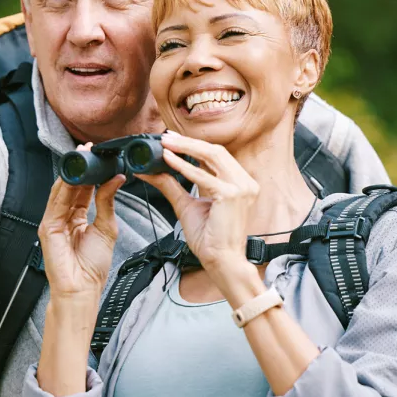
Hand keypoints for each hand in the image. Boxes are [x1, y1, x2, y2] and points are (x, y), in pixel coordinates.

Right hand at [38, 166, 124, 302]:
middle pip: (70, 186)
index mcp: (76, 217)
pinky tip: (74, 177)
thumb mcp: (106, 228)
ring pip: (61, 191)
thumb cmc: (92, 267)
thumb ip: (107, 202)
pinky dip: (64, 189)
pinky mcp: (47, 228)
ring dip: (72, 173)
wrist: (82, 290)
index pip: (82, 189)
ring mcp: (53, 222)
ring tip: (83, 157)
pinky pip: (56, 204)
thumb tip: (116, 179)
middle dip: (80, 167)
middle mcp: (63, 217)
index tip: (98, 156)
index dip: (90, 171)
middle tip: (89, 150)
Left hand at [136, 131, 258, 286]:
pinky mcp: (232, 195)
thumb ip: (171, 186)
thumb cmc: (209, 238)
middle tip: (166, 136)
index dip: (194, 145)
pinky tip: (169, 160)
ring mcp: (242, 188)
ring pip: (212, 156)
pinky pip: (203, 176)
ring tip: (166, 143)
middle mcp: (245, 182)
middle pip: (215, 151)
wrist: (221, 260)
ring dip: (186, 148)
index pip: (216, 156)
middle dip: (188, 142)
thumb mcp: (186, 205)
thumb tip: (151, 172)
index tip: (172, 139)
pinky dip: (184, 166)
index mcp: (239, 183)